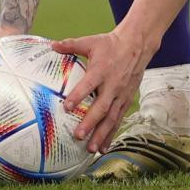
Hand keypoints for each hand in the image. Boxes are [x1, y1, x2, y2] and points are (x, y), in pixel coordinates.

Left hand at [52, 29, 155, 153]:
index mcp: (101, 70)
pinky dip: (112, 134)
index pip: (89, 84)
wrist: (137, 45)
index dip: (78, 95)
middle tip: (78, 136)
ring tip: (91, 148)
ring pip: (111, 118)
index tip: (66, 107)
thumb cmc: (110, 44)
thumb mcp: (91, 41)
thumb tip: (52, 45)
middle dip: (90, 123)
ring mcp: (121, 95)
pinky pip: (119, 119)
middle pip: (102, 107)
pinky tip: (104, 146)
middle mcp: (112, 85)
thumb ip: (71, 45)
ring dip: (102, 134)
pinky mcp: (127, 100)